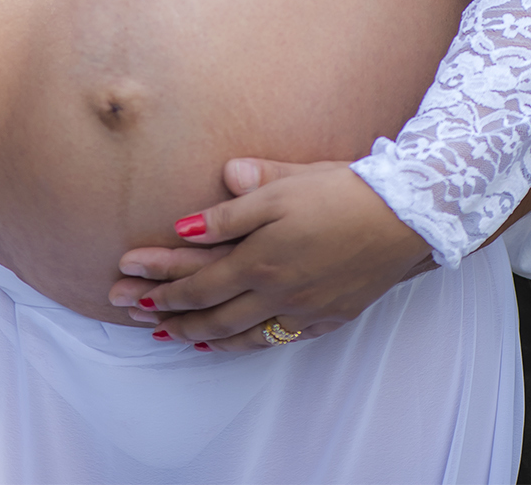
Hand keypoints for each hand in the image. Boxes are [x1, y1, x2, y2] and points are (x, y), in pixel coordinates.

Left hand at [108, 157, 431, 352]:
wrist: (402, 217)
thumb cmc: (341, 192)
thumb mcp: (285, 186)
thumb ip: (237, 205)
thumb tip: (189, 219)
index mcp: (260, 257)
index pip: (197, 276)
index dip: (159, 280)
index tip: (128, 279)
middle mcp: (274, 291)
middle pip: (210, 310)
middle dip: (166, 313)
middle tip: (131, 314)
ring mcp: (300, 310)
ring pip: (239, 333)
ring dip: (199, 334)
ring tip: (171, 335)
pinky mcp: (325, 317)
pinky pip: (275, 340)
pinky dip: (245, 344)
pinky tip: (233, 342)